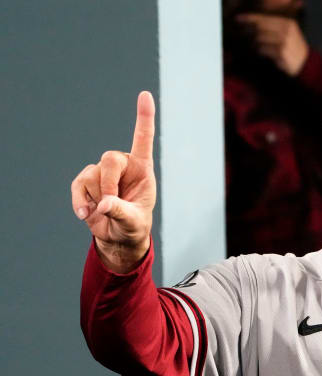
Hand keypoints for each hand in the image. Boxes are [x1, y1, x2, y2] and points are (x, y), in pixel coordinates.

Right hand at [71, 91, 156, 272]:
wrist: (118, 236)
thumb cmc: (134, 225)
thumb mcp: (133, 221)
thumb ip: (121, 211)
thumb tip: (102, 204)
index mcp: (143, 168)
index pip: (143, 138)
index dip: (144, 116)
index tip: (145, 94)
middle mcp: (123, 165)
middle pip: (109, 159)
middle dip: (108, 184)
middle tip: (110, 204)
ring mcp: (103, 172)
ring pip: (92, 175)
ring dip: (96, 197)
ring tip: (105, 211)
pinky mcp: (87, 181)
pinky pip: (78, 185)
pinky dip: (80, 201)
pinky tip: (86, 214)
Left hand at [238, 13, 309, 76]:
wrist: (305, 64)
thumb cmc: (293, 48)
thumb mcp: (289, 33)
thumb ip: (274, 27)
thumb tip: (253, 24)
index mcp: (287, 23)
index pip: (264, 18)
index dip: (249, 18)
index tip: (238, 19)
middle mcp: (285, 30)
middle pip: (260, 27)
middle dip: (250, 30)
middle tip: (242, 33)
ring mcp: (283, 42)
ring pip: (260, 39)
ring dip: (255, 43)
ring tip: (256, 46)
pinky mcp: (280, 53)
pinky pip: (263, 50)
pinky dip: (261, 51)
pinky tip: (263, 53)